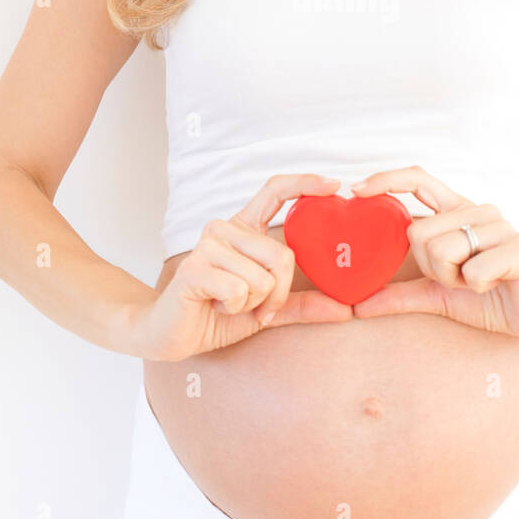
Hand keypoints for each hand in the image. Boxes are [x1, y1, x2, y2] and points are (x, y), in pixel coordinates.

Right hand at [130, 174, 352, 359]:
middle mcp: (225, 228)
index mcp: (244, 229)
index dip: (305, 183)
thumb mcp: (268, 309)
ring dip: (253, 304)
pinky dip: (235, 308)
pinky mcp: (194, 268)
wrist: (172, 335)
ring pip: (262, 278)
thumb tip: (346, 310)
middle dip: (278, 294)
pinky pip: (240, 290)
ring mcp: (208, 245)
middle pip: (282, 255)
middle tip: (256, 308)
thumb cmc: (218, 315)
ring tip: (228, 304)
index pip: (275, 190)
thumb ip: (303, 305)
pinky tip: (215, 306)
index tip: (335, 184)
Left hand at [350, 166, 518, 341]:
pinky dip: (476, 287)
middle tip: (459, 278)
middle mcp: (477, 210)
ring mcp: (500, 226)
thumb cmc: (490, 298)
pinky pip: (471, 270)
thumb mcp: (437, 296)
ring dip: (454, 280)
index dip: (387, 179)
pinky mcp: (517, 248)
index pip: (419, 179)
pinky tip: (496, 286)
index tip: (356, 190)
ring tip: (479, 282)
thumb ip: (399, 296)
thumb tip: (356, 306)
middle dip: (430, 268)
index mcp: (458, 213)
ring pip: (442, 251)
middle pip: (418, 233)